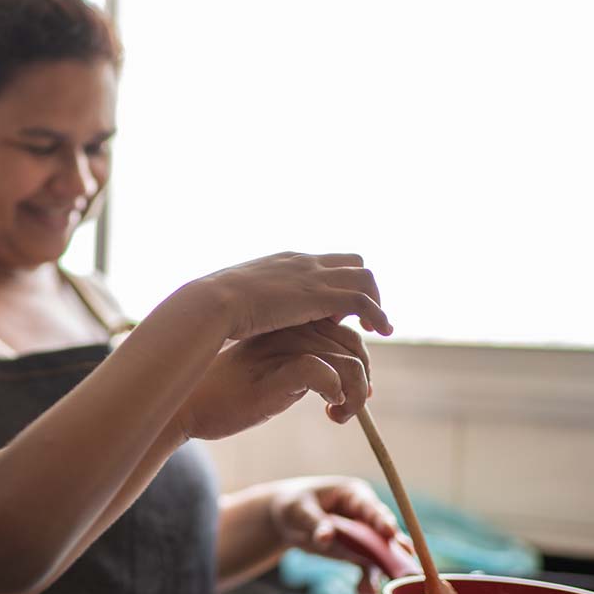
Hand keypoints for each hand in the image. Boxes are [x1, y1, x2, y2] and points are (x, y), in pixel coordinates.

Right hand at [175, 319, 372, 441]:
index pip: (345, 330)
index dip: (359, 360)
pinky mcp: (277, 371)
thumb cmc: (230, 392)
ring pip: (348, 361)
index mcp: (288, 323)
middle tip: (348, 408)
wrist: (191, 404)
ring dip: (354, 395)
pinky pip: (326, 374)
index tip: (352, 390)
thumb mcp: (272, 368)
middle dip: (362, 380)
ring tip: (338, 415)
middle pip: (354, 344)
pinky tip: (327, 409)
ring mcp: (283, 348)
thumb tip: (347, 376)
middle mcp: (289, 329)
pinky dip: (337, 394)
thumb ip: (304, 360)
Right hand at [186, 252, 391, 340]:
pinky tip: (381, 332)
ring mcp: (313, 275)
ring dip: (376, 301)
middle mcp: (303, 262)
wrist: (212, 304)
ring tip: (378, 328)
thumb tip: (241, 318)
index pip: (324, 262)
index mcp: (284, 261)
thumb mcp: (234, 301)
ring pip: (364, 277)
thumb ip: (249, 305)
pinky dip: (377, 314)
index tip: (337, 311)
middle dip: (363, 287)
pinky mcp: (320, 295)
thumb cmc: (213, 309)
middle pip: (352, 262)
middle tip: (363, 317)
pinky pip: (362, 300)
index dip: (336, 284)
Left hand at [268, 476, 413, 593]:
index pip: (371, 508)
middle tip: (408, 570)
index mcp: (354, 495)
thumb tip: (326, 537)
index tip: (391, 534)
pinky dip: (367, 581)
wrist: (286, 519)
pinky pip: (368, 568)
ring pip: (380, 556)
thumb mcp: (299, 510)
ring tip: (371, 591)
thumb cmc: (294, 505)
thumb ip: (315, 523)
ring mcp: (365, 536)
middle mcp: (366, 515)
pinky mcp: (358, 554)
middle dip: (396, 552)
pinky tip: (362, 592)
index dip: (382, 521)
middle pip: (386, 534)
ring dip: (381, 573)